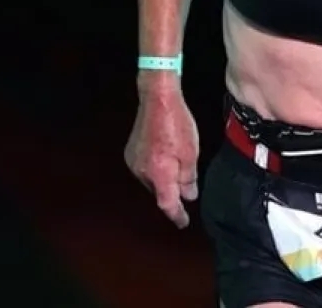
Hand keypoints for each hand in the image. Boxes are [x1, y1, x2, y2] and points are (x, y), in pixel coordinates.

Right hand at [124, 93, 199, 227]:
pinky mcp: (131, 151)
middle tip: (187, 188)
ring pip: (152, 180)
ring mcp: (134, 161)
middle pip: (159, 192)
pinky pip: (146, 168)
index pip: (167, 204)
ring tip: (178, 166)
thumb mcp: (190, 152)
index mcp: (158, 174)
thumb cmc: (176, 123)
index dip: (176, 215)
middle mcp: (142, 172)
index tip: (183, 222)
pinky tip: (165, 157)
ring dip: (164, 179)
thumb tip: (188, 196)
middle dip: (172, 193)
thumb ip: (188, 178)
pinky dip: (157, 168)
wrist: (156, 98)